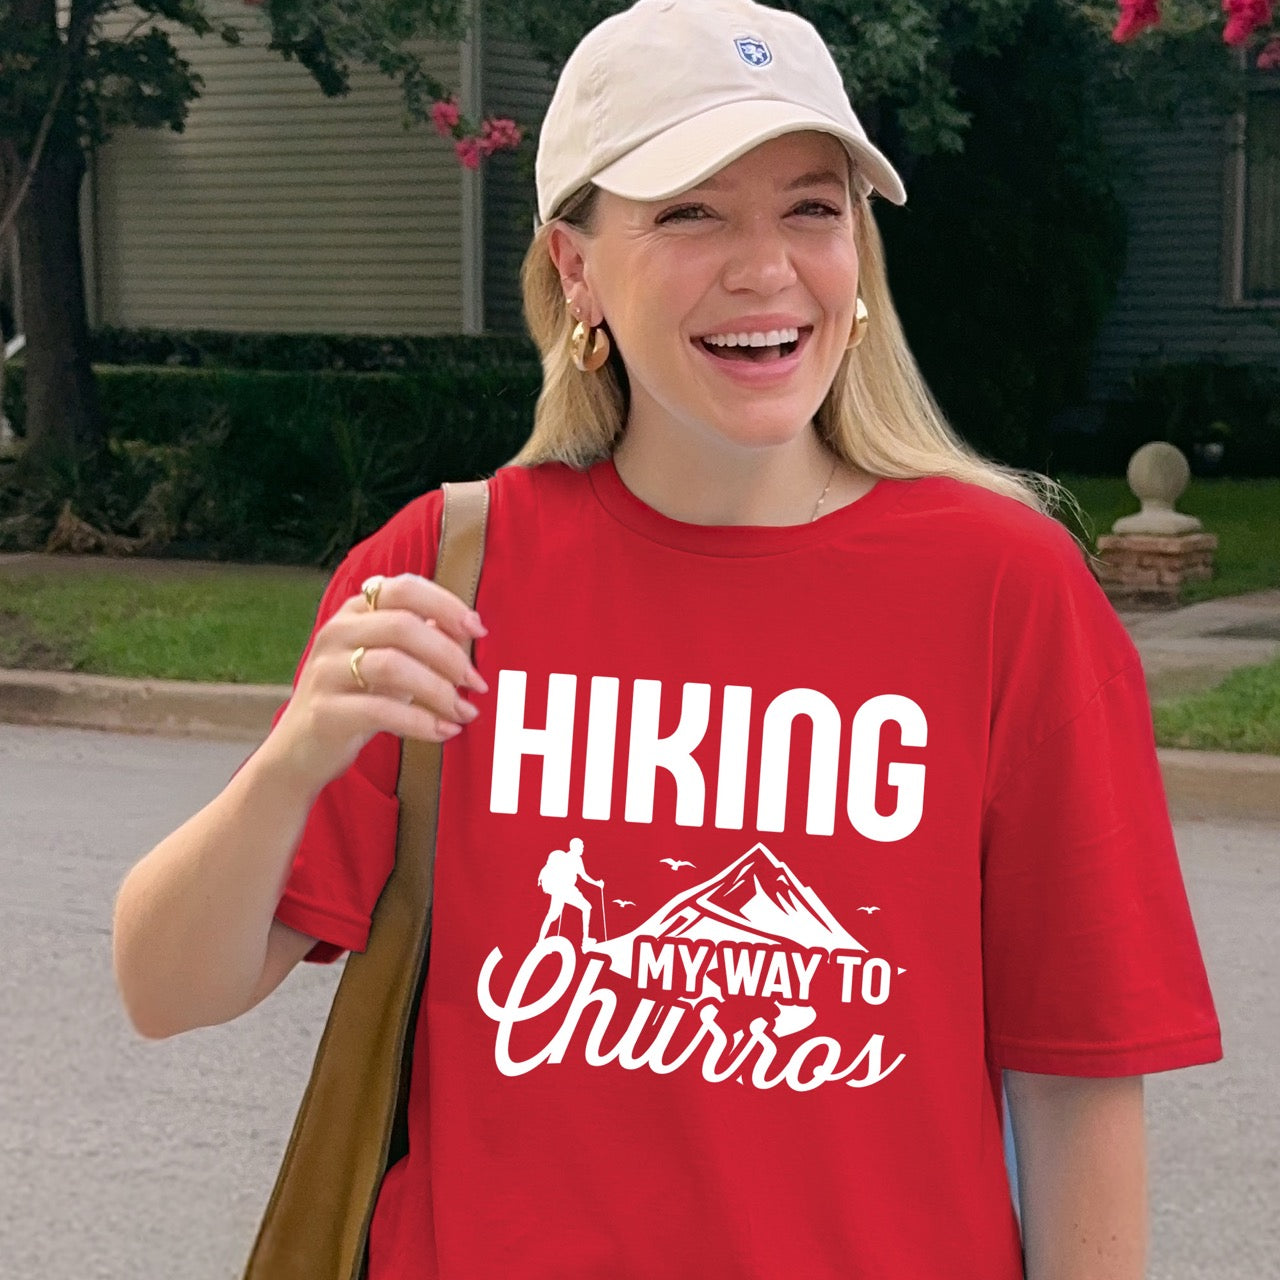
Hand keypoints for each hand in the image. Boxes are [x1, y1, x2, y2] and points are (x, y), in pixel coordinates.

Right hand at [269, 572, 488, 793]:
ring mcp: (326, 671)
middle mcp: (336, 632)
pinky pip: (382, 710)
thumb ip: (421, 638)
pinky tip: (444, 732)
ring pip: (393, 666)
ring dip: (440, 690)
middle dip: (450, 654)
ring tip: (465, 712)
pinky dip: (421, 722)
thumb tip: (471, 629)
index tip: (478, 630)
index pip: (404, 587)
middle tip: (477, 683)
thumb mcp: (388, 659)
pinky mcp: (325, 711)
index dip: (446, 604)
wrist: (302, 748)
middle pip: (403, 625)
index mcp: (354, 611)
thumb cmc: (358, 697)